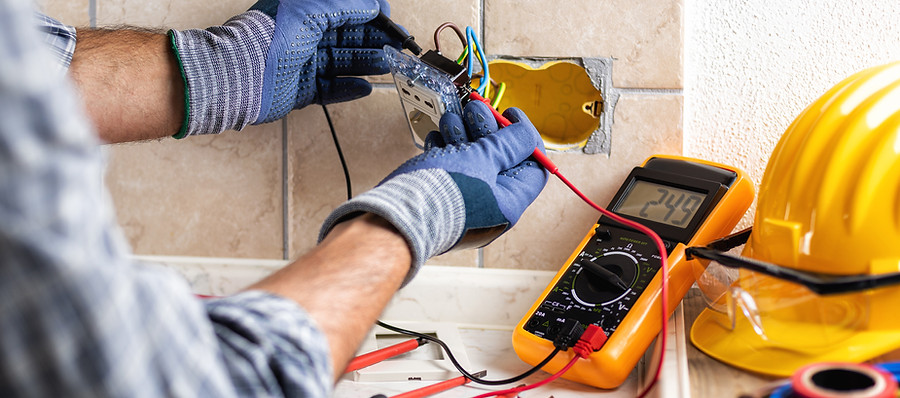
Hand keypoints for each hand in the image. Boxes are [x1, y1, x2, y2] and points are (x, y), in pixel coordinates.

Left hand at [169, 0, 401, 136]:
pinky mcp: (301, 90)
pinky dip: (349, 88)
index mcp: (304, 13)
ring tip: (387, 65)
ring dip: (366, 63)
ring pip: (342, 63)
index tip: (388, 18)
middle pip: (347, 38)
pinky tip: (365, 87)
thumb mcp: (310, 9)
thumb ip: (344, 4)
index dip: (368, 14)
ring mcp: (302, 64)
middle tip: (396, 46)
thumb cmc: (266, 38)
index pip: (344, 11)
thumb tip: (372, 4)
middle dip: (373, 41)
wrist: (240, 75)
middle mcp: (303, 37)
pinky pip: (331, 89)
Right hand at [320, 101, 548, 284]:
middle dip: (487, 130)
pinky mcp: (440, 197)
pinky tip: (437, 139)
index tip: (510, 116)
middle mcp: (489, 206)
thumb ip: (508, 144)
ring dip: (463, 134)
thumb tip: (526, 135)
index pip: (533, 168)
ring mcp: (463, 202)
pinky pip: (450, 169)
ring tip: (451, 121)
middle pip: (499, 160)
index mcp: (508, 203)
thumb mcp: (483, 160)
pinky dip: (445, 149)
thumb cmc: (442, 194)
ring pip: (471, 160)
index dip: (525, 139)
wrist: (396, 217)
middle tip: (476, 111)